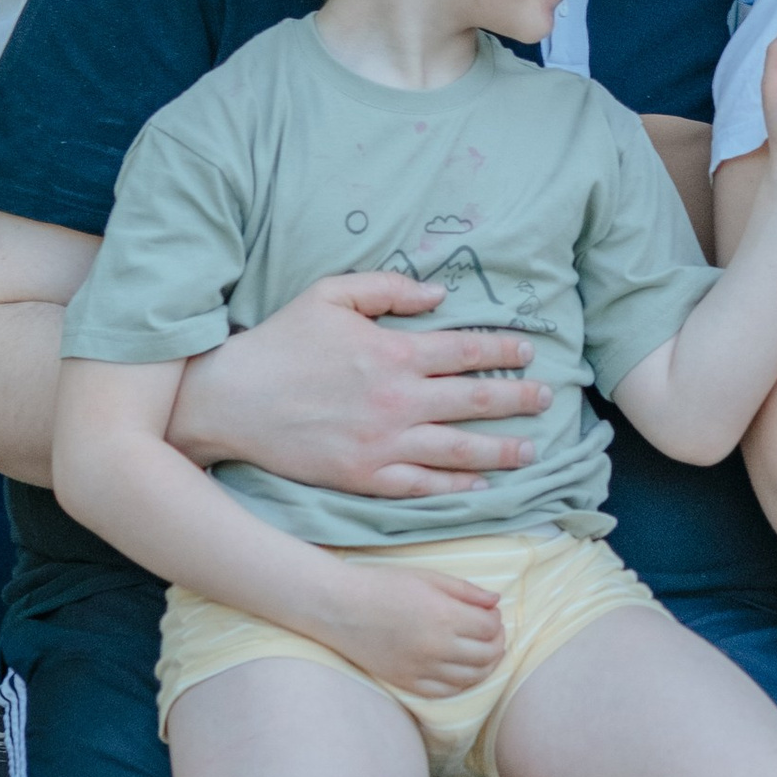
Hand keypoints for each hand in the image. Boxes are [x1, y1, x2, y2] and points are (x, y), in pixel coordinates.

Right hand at [169, 271, 549, 496]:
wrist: (231, 399)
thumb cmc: (280, 342)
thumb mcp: (330, 295)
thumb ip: (388, 289)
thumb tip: (440, 294)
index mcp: (394, 352)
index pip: (468, 350)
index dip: (504, 349)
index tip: (528, 351)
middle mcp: (398, 400)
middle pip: (476, 401)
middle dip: (518, 399)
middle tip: (546, 399)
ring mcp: (384, 444)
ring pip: (460, 450)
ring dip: (502, 450)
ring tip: (532, 450)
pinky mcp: (366, 477)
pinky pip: (424, 485)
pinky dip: (457, 488)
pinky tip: (481, 487)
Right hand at [313, 555, 505, 699]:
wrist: (340, 607)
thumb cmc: (383, 585)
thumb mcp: (428, 577)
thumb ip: (466, 591)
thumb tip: (496, 602)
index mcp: (445, 616)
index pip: (490, 628)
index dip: (496, 620)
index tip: (489, 614)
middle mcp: (437, 647)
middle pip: (487, 655)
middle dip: (497, 642)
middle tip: (491, 633)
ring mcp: (422, 668)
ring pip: (472, 678)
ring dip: (485, 665)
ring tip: (480, 651)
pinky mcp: (407, 682)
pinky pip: (446, 692)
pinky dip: (461, 683)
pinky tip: (461, 669)